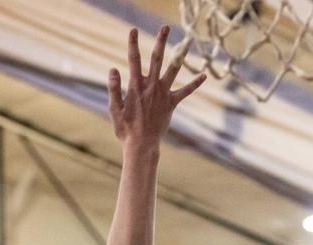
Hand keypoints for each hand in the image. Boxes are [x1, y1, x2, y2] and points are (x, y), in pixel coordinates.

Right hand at [108, 26, 205, 146]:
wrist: (141, 144)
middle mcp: (151, 86)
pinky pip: (185, 92)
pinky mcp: (171, 103)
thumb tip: (113, 69)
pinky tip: (204, 76)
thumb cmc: (125, 128)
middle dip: (160, 42)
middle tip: (165, 28)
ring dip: (179, 55)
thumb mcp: (114, 108)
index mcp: (135, 86)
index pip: (133, 60)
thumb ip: (114, 88)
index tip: (133, 31)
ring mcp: (163, 94)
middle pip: (156, 59)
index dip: (133, 44)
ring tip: (186, 42)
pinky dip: (194, 84)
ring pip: (173, 69)